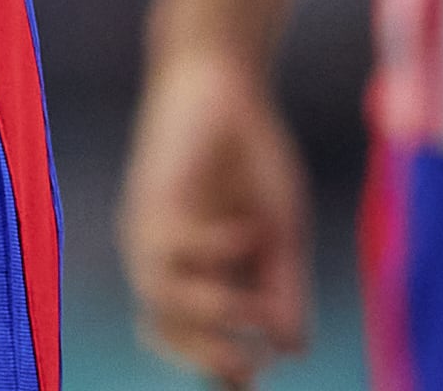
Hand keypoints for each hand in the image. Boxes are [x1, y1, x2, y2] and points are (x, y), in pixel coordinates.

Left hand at [121, 48, 315, 385]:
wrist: (223, 82)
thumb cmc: (249, 155)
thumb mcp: (280, 229)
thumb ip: (283, 287)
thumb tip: (294, 349)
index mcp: (197, 275)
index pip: (197, 339)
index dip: (220, 368)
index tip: (254, 383)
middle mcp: (167, 262)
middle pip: (171, 332)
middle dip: (208, 356)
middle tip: (250, 368)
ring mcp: (153, 233)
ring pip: (163, 300)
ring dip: (214, 311)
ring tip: (257, 309)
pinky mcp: (149, 200)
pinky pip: (174, 245)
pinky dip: (216, 248)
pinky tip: (249, 232)